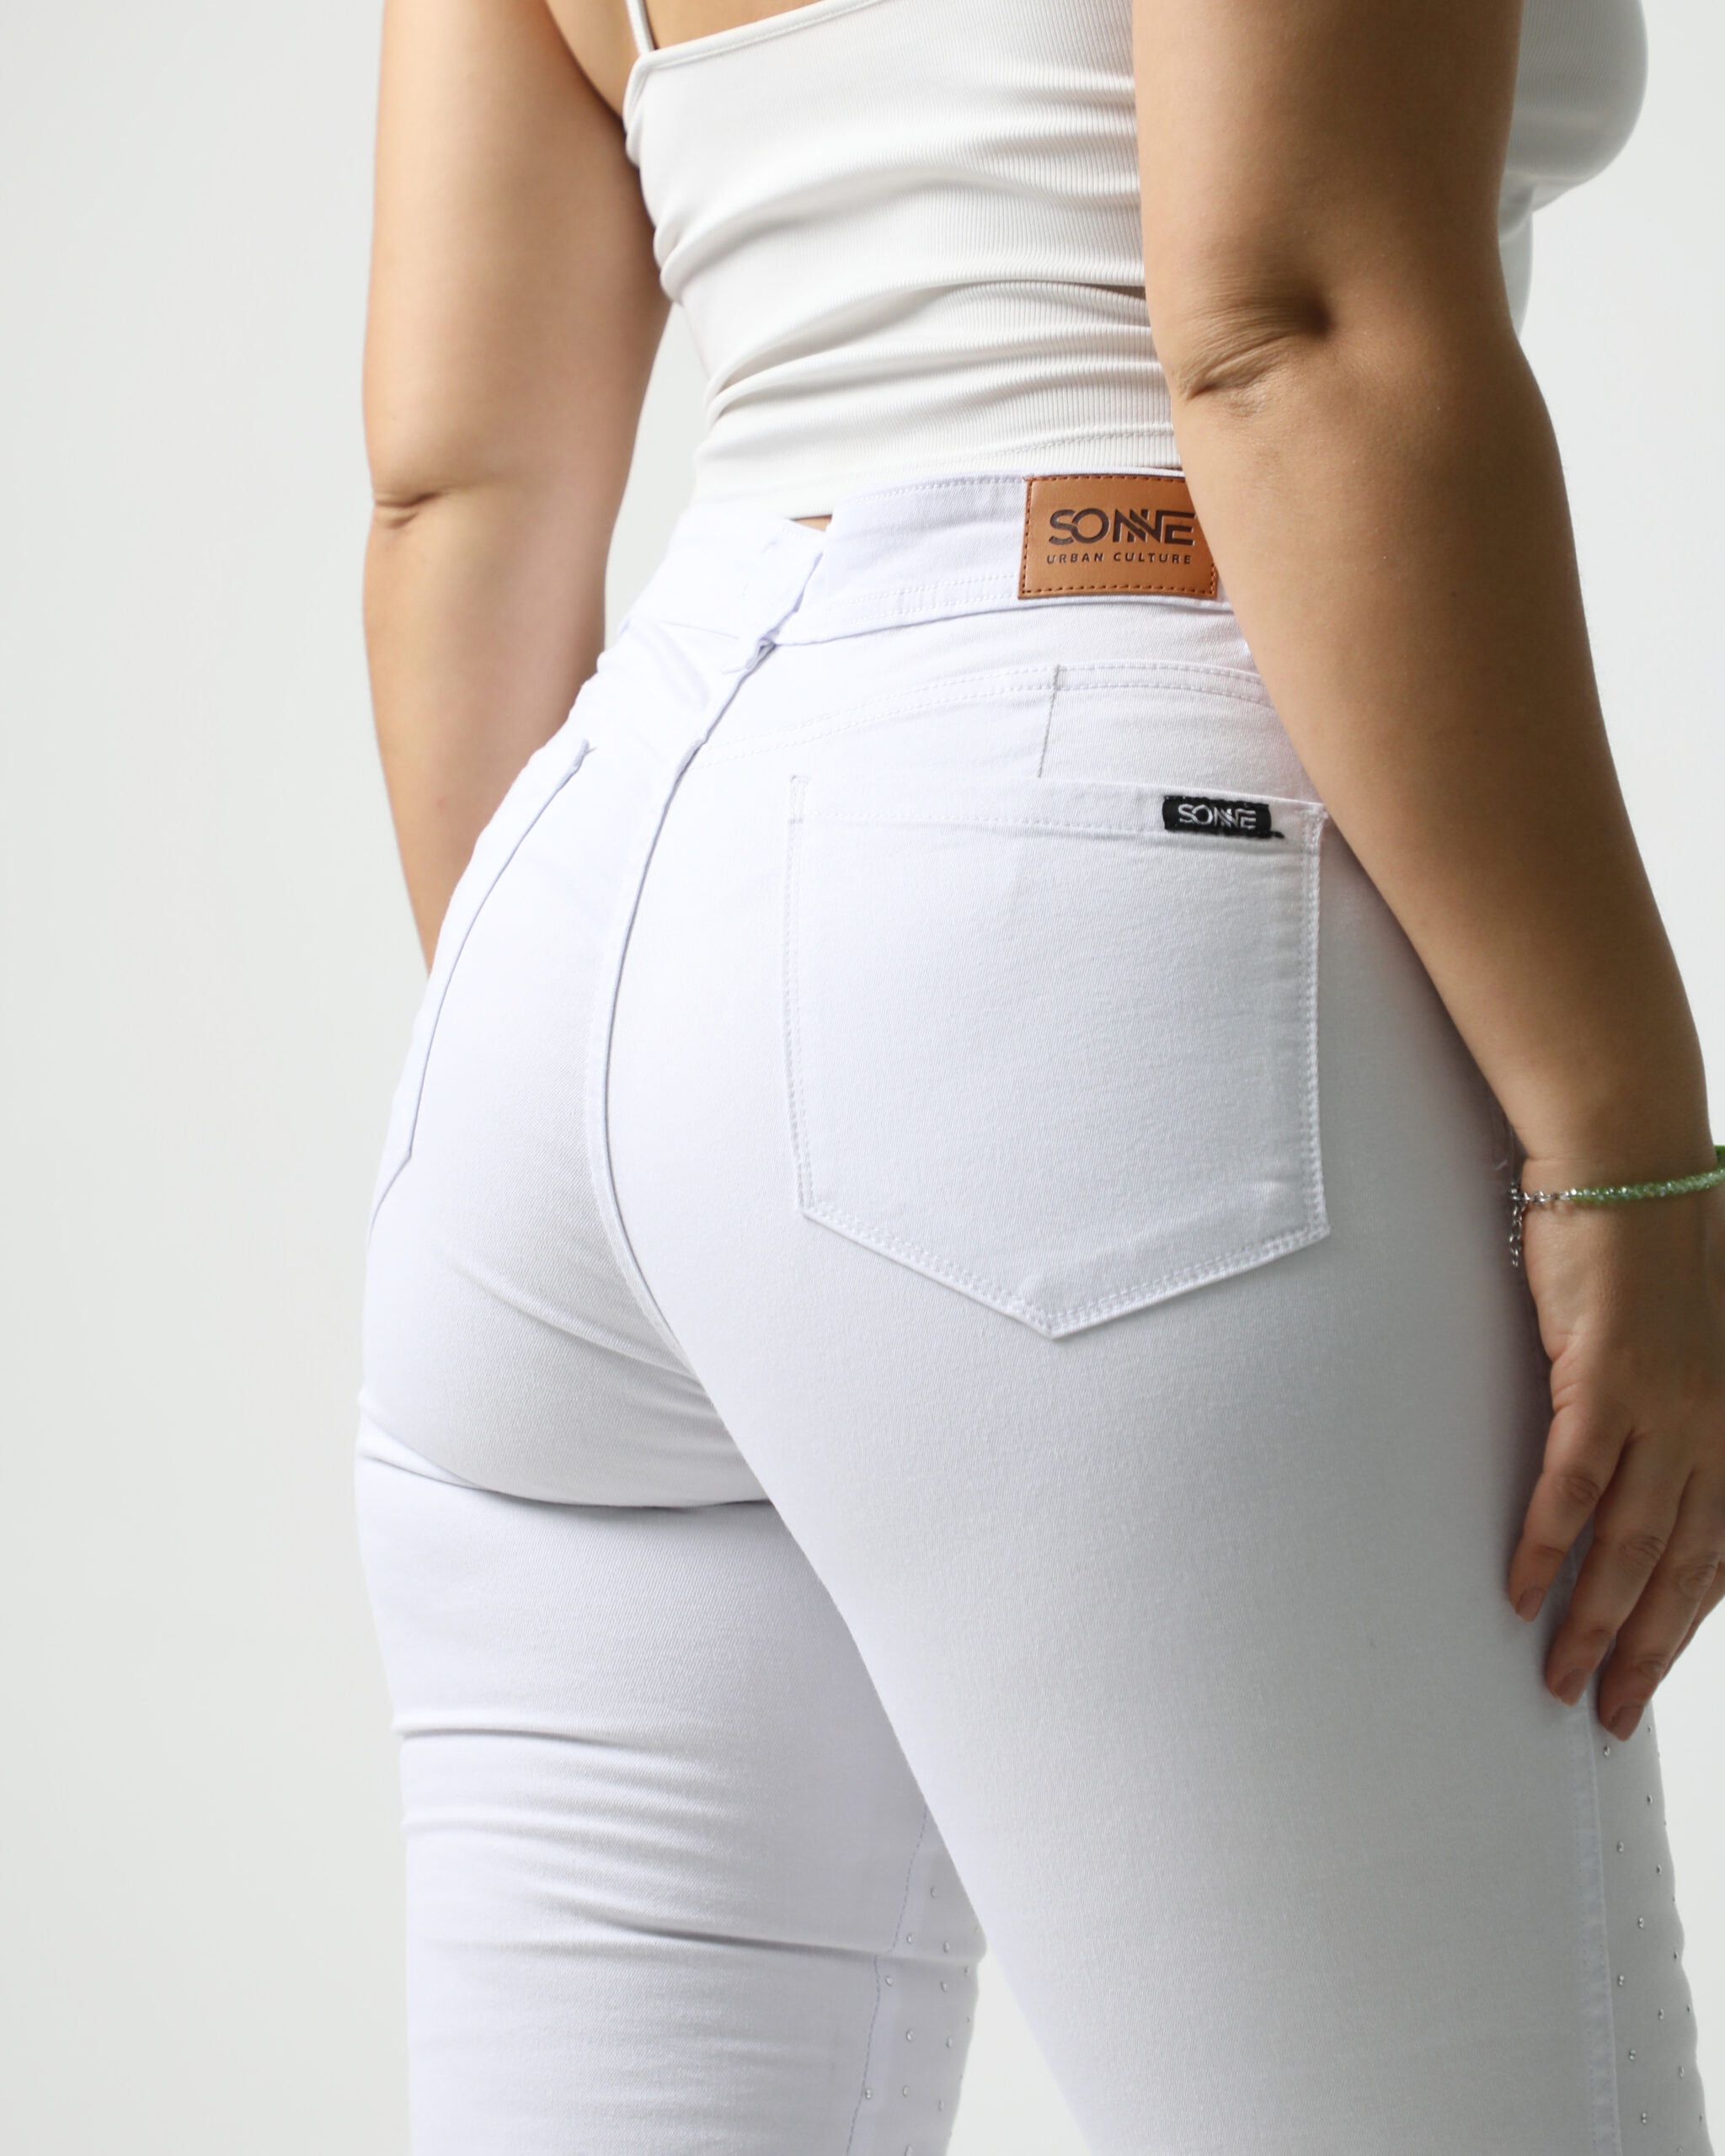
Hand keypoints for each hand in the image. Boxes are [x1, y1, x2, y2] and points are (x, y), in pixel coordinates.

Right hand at [1507, 1174, 1724, 1736]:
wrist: (1630, 1160)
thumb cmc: (1650, 1235)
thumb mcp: (1686, 1331)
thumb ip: (1675, 1397)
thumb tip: (1636, 1448)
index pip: (1717, 1551)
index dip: (1682, 1624)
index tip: (1646, 1677)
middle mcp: (1716, 1424)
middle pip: (1682, 1568)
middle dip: (1645, 1652)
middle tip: (1605, 1714)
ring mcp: (1666, 1406)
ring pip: (1633, 1544)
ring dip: (1596, 1621)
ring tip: (1560, 1677)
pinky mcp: (1606, 1379)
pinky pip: (1576, 1484)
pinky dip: (1551, 1545)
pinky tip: (1523, 1591)